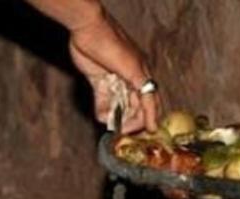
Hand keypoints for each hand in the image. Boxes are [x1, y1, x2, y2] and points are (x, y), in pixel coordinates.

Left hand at [69, 9, 158, 132]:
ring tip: (110, 124)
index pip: (150, 102)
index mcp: (143, 75)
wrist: (86, 26)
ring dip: (115, 115)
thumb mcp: (134, 70)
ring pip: (118, 104)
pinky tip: (101, 117)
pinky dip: (102, 109)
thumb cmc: (112, 45)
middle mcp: (130, 79)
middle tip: (123, 131)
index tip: (147, 132)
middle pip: (134, 105)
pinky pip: (103, 99)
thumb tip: (153, 118)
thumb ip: (144, 95)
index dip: (149, 118)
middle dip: (130, 119)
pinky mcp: (98, 79)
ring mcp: (114, 79)